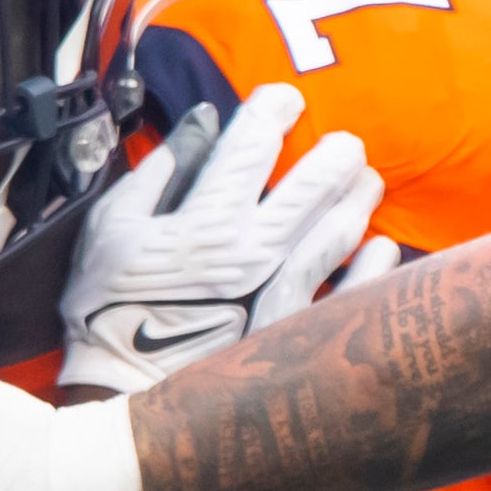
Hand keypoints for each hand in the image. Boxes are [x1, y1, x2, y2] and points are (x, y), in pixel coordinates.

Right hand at [61, 85, 388, 395]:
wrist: (122, 392)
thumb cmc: (107, 308)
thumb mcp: (113, 228)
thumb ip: (161, 171)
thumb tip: (203, 121)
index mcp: (203, 220)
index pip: (248, 150)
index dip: (271, 114)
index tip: (286, 98)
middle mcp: (250, 251)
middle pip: (307, 191)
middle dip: (333, 158)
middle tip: (350, 143)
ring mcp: (278, 293)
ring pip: (334, 236)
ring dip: (355, 204)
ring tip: (369, 182)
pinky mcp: (295, 333)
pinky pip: (347, 297)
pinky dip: (370, 270)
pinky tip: (383, 246)